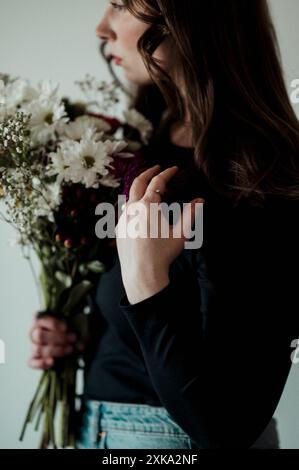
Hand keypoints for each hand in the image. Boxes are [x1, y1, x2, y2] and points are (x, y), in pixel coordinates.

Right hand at [28, 314, 81, 369]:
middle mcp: (34, 331)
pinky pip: (32, 362)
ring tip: (70, 349)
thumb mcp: (77, 323)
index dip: (52, 324)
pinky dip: (41, 363)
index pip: (38, 318)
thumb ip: (78, 328)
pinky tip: (52, 362)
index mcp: (41, 319)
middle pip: (39, 335)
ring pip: (38, 349)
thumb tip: (80, 344)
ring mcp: (34, 345)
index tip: (66, 328)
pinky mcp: (34, 359)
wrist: (74, 340)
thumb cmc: (73, 327)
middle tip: (73, 338)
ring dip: (56, 350)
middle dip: (58, 338)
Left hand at [115, 165, 203, 303]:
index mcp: (148, 206)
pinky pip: (125, 210)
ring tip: (149, 187)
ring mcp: (123, 218)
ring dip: (139, 187)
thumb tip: (200, 200)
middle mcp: (132, 208)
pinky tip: (140, 208)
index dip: (167, 173)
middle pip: (138, 182)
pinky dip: (133, 202)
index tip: (174, 169)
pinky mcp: (118, 228)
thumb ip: (190, 214)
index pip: (157, 182)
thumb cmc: (162, 254)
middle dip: (149, 172)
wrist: (142, 273)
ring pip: (129, 195)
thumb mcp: (180, 234)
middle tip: (158, 168)